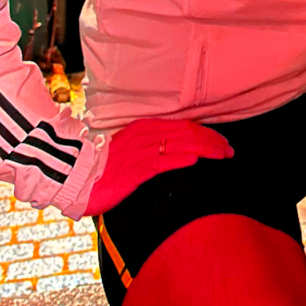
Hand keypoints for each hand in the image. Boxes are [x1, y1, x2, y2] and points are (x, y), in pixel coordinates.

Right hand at [86, 117, 233, 215]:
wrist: (76, 177)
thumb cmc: (103, 168)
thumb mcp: (130, 152)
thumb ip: (151, 149)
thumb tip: (176, 152)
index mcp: (145, 128)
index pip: (183, 127)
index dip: (206, 134)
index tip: (222, 142)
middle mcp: (145, 135)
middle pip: (187, 133)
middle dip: (212, 141)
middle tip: (230, 150)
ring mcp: (139, 152)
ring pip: (180, 145)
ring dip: (205, 149)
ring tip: (222, 155)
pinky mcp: (134, 170)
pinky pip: (161, 162)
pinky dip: (180, 159)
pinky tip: (195, 161)